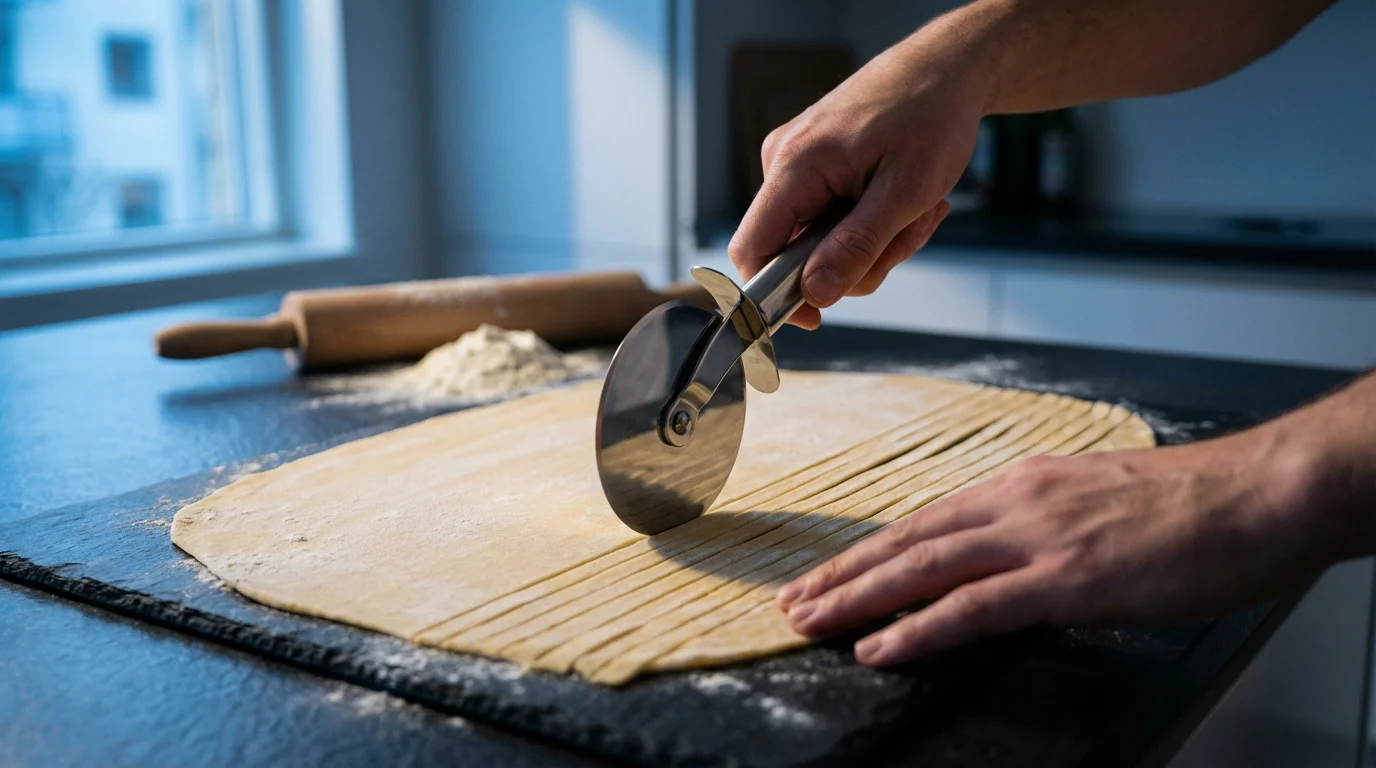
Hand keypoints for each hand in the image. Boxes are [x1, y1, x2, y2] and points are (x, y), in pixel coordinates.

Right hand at [728, 16, 994, 328]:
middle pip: (795, 254)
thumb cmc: (930, 118)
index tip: (815, 321)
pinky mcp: (815, 167)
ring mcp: (797, 165)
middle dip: (856, 260)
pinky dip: (871, 222)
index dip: (773, 296)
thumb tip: (815, 296)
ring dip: (874, 242)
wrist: (946, 69)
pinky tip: (904, 201)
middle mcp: (783, 163)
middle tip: (907, 234)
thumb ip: (857, 247)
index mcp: (795, 166)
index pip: (752, 251)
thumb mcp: (905, 194)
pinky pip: (832, 220)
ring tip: (916, 209)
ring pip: (821, 241)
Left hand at [775, 428, 1335, 666]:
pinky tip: (879, 646)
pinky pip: (972, 608)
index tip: (827, 572)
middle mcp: (1016, 504)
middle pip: (907, 541)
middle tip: (790, 600)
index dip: (870, 550)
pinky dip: (917, 628)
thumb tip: (1021, 565)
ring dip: (857, 597)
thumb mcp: (1101, 504)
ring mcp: (1037, 539)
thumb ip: (1050, 530)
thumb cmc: (1194, 504)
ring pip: (922, 568)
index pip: (926, 521)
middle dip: (842, 573)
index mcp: (1024, 485)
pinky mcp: (1065, 579)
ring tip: (807, 621)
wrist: (1258, 495)